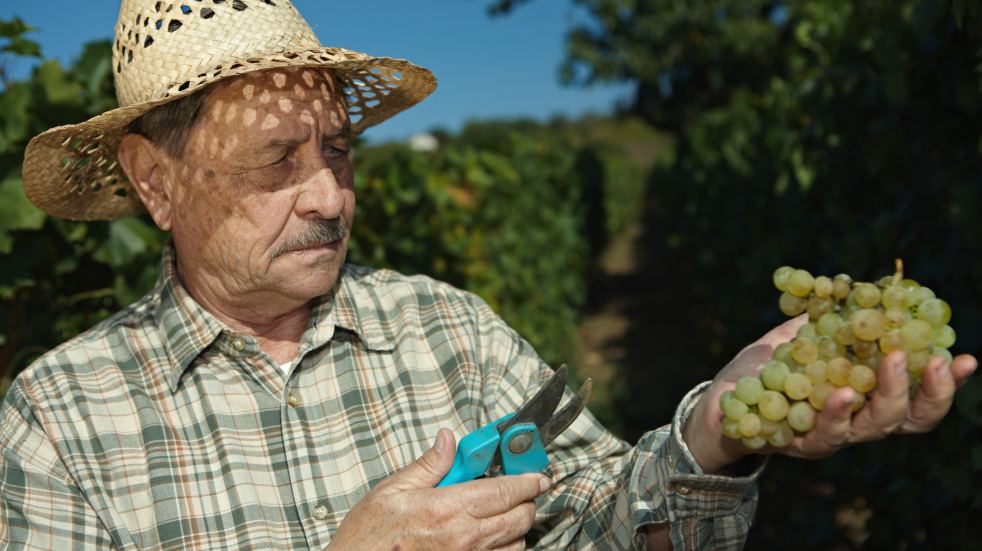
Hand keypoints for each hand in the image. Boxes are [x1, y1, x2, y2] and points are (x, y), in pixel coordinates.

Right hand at [327, 429, 548, 550]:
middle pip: (521, 517)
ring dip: (516, 527)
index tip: (538, 474)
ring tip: (497, 514)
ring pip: (517, 543)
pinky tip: (488, 538)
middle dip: (526, 500)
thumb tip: (448, 440)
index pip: (506, 490)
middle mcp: (465, 538)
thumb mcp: (392, 490)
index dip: (529, 479)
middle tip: (517, 490)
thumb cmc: (369, 537)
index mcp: (448, 508)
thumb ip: (429, 465)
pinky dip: (505, 549)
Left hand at [683, 315, 977, 472]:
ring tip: (896, 362)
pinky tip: (844, 391)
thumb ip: (831, 318)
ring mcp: (828, 437)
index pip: (918, 400)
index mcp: (867, 399)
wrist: (722, 402)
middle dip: (927, 391)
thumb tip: (858, 285)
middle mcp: (856, 424)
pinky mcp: (795, 441)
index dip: (946, 385)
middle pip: (906, 419)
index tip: (967, 357)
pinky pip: (822, 434)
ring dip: (888, 395)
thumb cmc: (770, 370)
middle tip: (932, 359)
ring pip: (871, 428)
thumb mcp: (802, 338)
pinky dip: (836, 412)